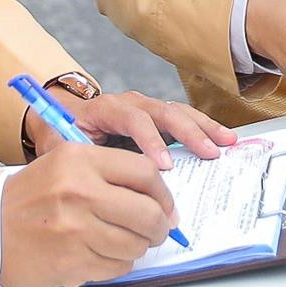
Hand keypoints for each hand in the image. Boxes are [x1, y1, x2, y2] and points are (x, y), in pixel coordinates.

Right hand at [0, 144, 176, 286]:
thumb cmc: (31, 197)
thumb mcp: (65, 164)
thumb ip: (110, 174)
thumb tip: (161, 201)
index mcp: (80, 159)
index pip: (145, 173)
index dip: (164, 194)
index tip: (166, 206)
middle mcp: (79, 191)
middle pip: (148, 212)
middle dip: (160, 226)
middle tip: (157, 231)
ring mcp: (76, 228)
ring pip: (135, 244)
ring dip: (137, 248)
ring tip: (123, 243)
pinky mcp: (72, 261)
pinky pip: (116, 267)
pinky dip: (118, 264)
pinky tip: (102, 255)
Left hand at [30, 88, 237, 168]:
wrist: (59, 117)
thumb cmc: (61, 135)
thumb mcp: (62, 146)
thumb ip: (79, 158)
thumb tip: (96, 183)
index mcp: (107, 108)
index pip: (133, 119)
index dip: (150, 141)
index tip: (163, 166)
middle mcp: (131, 103)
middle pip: (164, 112)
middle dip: (188, 132)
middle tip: (208, 153)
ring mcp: (147, 108)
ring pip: (179, 112)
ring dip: (204, 127)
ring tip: (226, 143)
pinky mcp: (157, 118)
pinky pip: (184, 119)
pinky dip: (205, 128)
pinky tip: (224, 140)